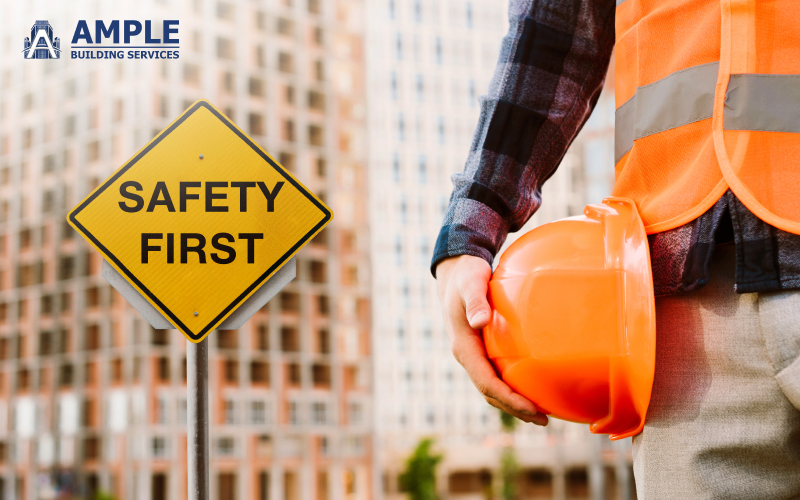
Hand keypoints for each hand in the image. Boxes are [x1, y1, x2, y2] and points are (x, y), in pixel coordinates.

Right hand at [436, 255, 547, 425]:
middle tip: (543, 420)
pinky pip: (496, 375)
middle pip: (490, 392)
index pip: (486, 382)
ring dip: (514, 403)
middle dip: (515, 409)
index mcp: (463, 346)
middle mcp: (468, 355)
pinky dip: (512, 388)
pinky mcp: (482, 350)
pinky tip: (531, 388)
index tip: (531, 409)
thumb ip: (476, 301)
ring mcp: (474, 354)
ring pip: (492, 387)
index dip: (508, 399)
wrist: (456, 271)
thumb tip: (479, 322)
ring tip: (540, 414)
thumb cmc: (466, 276)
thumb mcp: (470, 284)